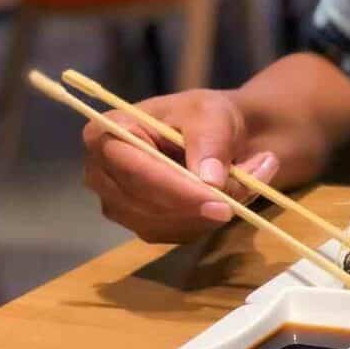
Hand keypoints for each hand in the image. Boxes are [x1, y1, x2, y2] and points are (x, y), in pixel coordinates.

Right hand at [82, 89, 278, 243]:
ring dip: (211, 210)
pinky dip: (210, 220)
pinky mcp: (142, 224)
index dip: (174, 188)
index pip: (133, 169)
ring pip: (165, 223)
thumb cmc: (204, 116)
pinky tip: (229, 196)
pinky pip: (177, 234)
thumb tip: (209, 180)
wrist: (216, 135)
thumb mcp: (212, 114)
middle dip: (199, 202)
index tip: (218, 199)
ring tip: (248, 180)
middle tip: (248, 188)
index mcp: (105, 133)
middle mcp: (101, 173)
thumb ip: (210, 141)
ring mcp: (119, 204)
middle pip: (146, 202)